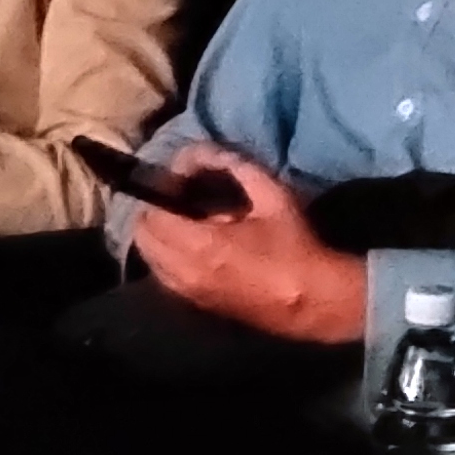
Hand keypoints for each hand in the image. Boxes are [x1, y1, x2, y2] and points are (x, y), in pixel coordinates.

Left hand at [127, 146, 365, 343]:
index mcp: (201, 245)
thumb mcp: (273, 195)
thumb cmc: (294, 246)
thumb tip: (206, 151)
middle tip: (180, 194)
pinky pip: (163, 275)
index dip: (161, 189)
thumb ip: (236, 165)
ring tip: (186, 218)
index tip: (181, 177)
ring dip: (159, 234)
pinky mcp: (195, 303)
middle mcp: (184, 272)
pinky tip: (194, 244)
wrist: (311, 300)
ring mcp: (187, 292)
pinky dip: (167, 255)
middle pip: (142, 238)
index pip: (152, 214)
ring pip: (149, 259)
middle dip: (154, 210)